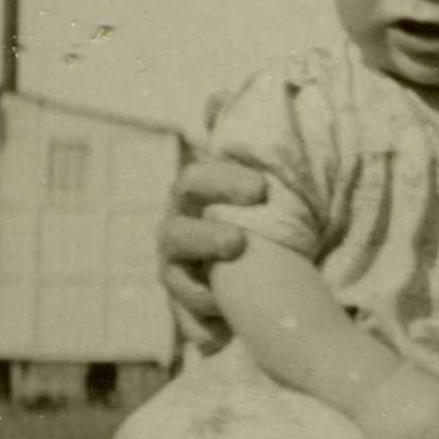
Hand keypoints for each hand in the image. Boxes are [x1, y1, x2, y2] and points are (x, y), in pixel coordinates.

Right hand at [159, 155, 267, 343]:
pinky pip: (188, 324)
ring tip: (222, 302)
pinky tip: (218, 342)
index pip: (195, 181)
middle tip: (239, 243)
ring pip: (176, 282)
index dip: (221, 182)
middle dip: (205, 239)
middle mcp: (181, 232)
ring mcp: (181, 272)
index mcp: (197, 196)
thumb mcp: (257, 175)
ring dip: (197, 292)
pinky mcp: (191, 308)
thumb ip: (239, 137)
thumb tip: (217, 96)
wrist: (262, 254)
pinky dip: (201, 332)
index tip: (260, 189)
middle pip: (177, 233)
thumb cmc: (260, 207)